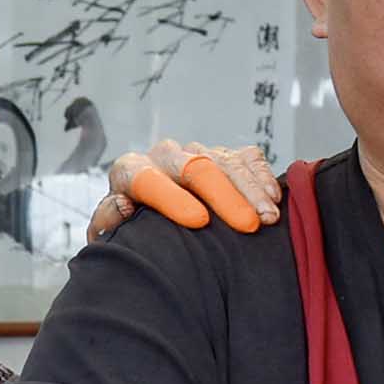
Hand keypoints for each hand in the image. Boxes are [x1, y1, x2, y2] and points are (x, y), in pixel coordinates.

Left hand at [88, 141, 275, 242]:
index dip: (172, 199)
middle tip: (247, 225)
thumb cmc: (134, 231)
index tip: (199, 222)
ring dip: (251, 191)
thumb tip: (122, 205)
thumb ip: (109, 221)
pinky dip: (263, 178)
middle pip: (195, 166)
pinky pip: (248, 158)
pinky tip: (274, 201)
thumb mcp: (113, 231)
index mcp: (130, 172)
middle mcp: (164, 156)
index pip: (147, 179)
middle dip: (224, 195)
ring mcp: (197, 153)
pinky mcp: (224, 155)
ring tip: (268, 218)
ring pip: (226, 162)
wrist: (153, 219)